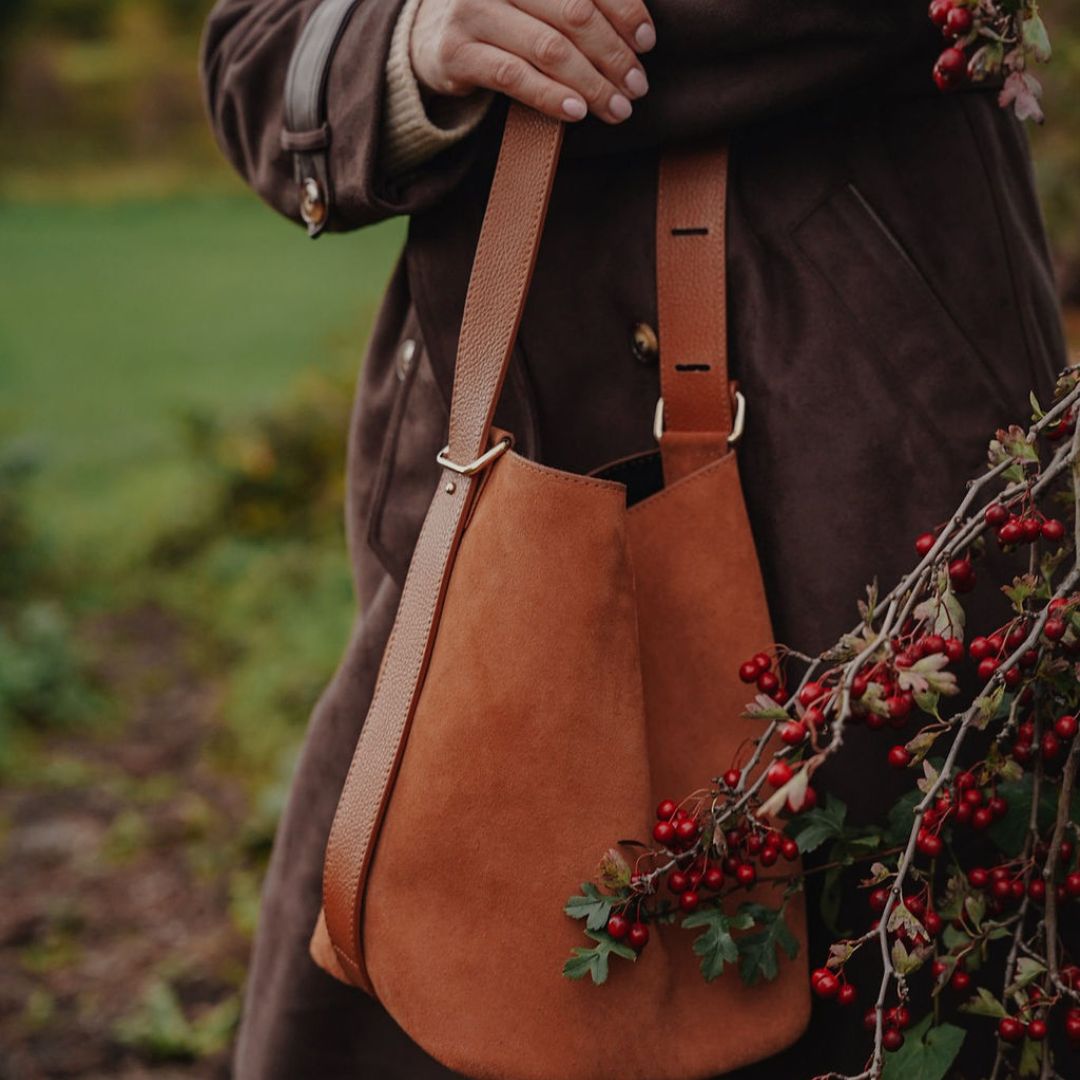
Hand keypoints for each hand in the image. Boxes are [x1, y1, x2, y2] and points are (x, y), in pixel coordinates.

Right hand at [410, 0, 654, 124]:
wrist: (429, 36)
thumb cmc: (501, 16)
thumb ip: (574, 2)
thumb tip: (637, 30)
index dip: (624, 9)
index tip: (647, 42)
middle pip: (574, 14)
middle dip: (613, 54)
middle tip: (637, 86)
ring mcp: (473, 11)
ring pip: (549, 49)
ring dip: (591, 84)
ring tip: (617, 108)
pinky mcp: (458, 53)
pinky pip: (515, 78)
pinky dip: (551, 97)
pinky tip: (578, 112)